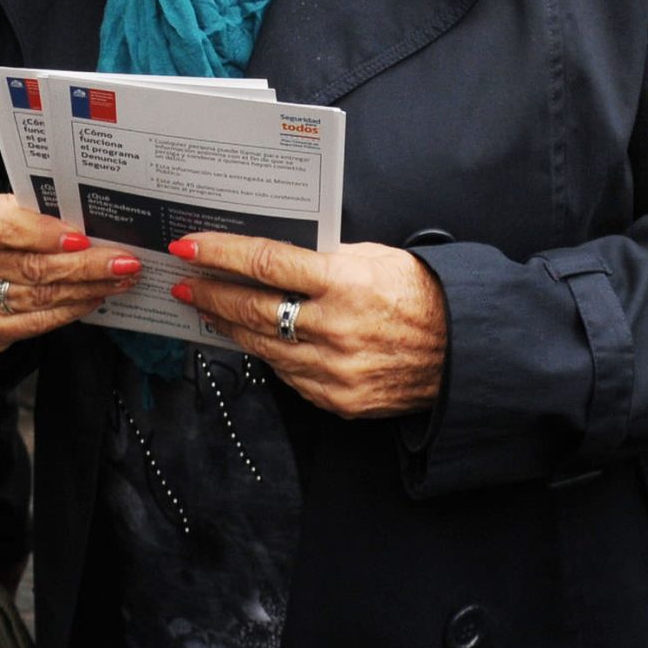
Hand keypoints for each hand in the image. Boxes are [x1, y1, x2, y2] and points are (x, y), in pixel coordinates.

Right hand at [0, 187, 140, 350]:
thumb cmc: (3, 221)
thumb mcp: (14, 204)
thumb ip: (42, 213)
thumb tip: (96, 229)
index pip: (4, 226)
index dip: (44, 234)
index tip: (82, 238)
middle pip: (30, 267)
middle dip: (85, 266)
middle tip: (124, 262)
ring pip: (37, 297)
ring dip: (86, 289)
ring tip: (120, 280)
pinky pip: (29, 324)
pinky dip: (67, 312)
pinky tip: (93, 299)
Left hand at [171, 234, 446, 419]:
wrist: (462, 351)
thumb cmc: (420, 294)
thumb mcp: (375, 258)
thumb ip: (324, 257)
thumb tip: (273, 256)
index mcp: (345, 283)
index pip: (267, 263)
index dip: (221, 254)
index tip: (190, 248)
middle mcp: (335, 329)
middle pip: (253, 309)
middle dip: (211, 294)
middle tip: (185, 283)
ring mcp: (334, 370)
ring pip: (262, 346)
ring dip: (228, 326)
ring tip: (207, 309)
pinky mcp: (337, 399)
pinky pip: (287, 374)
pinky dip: (266, 353)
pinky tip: (250, 337)